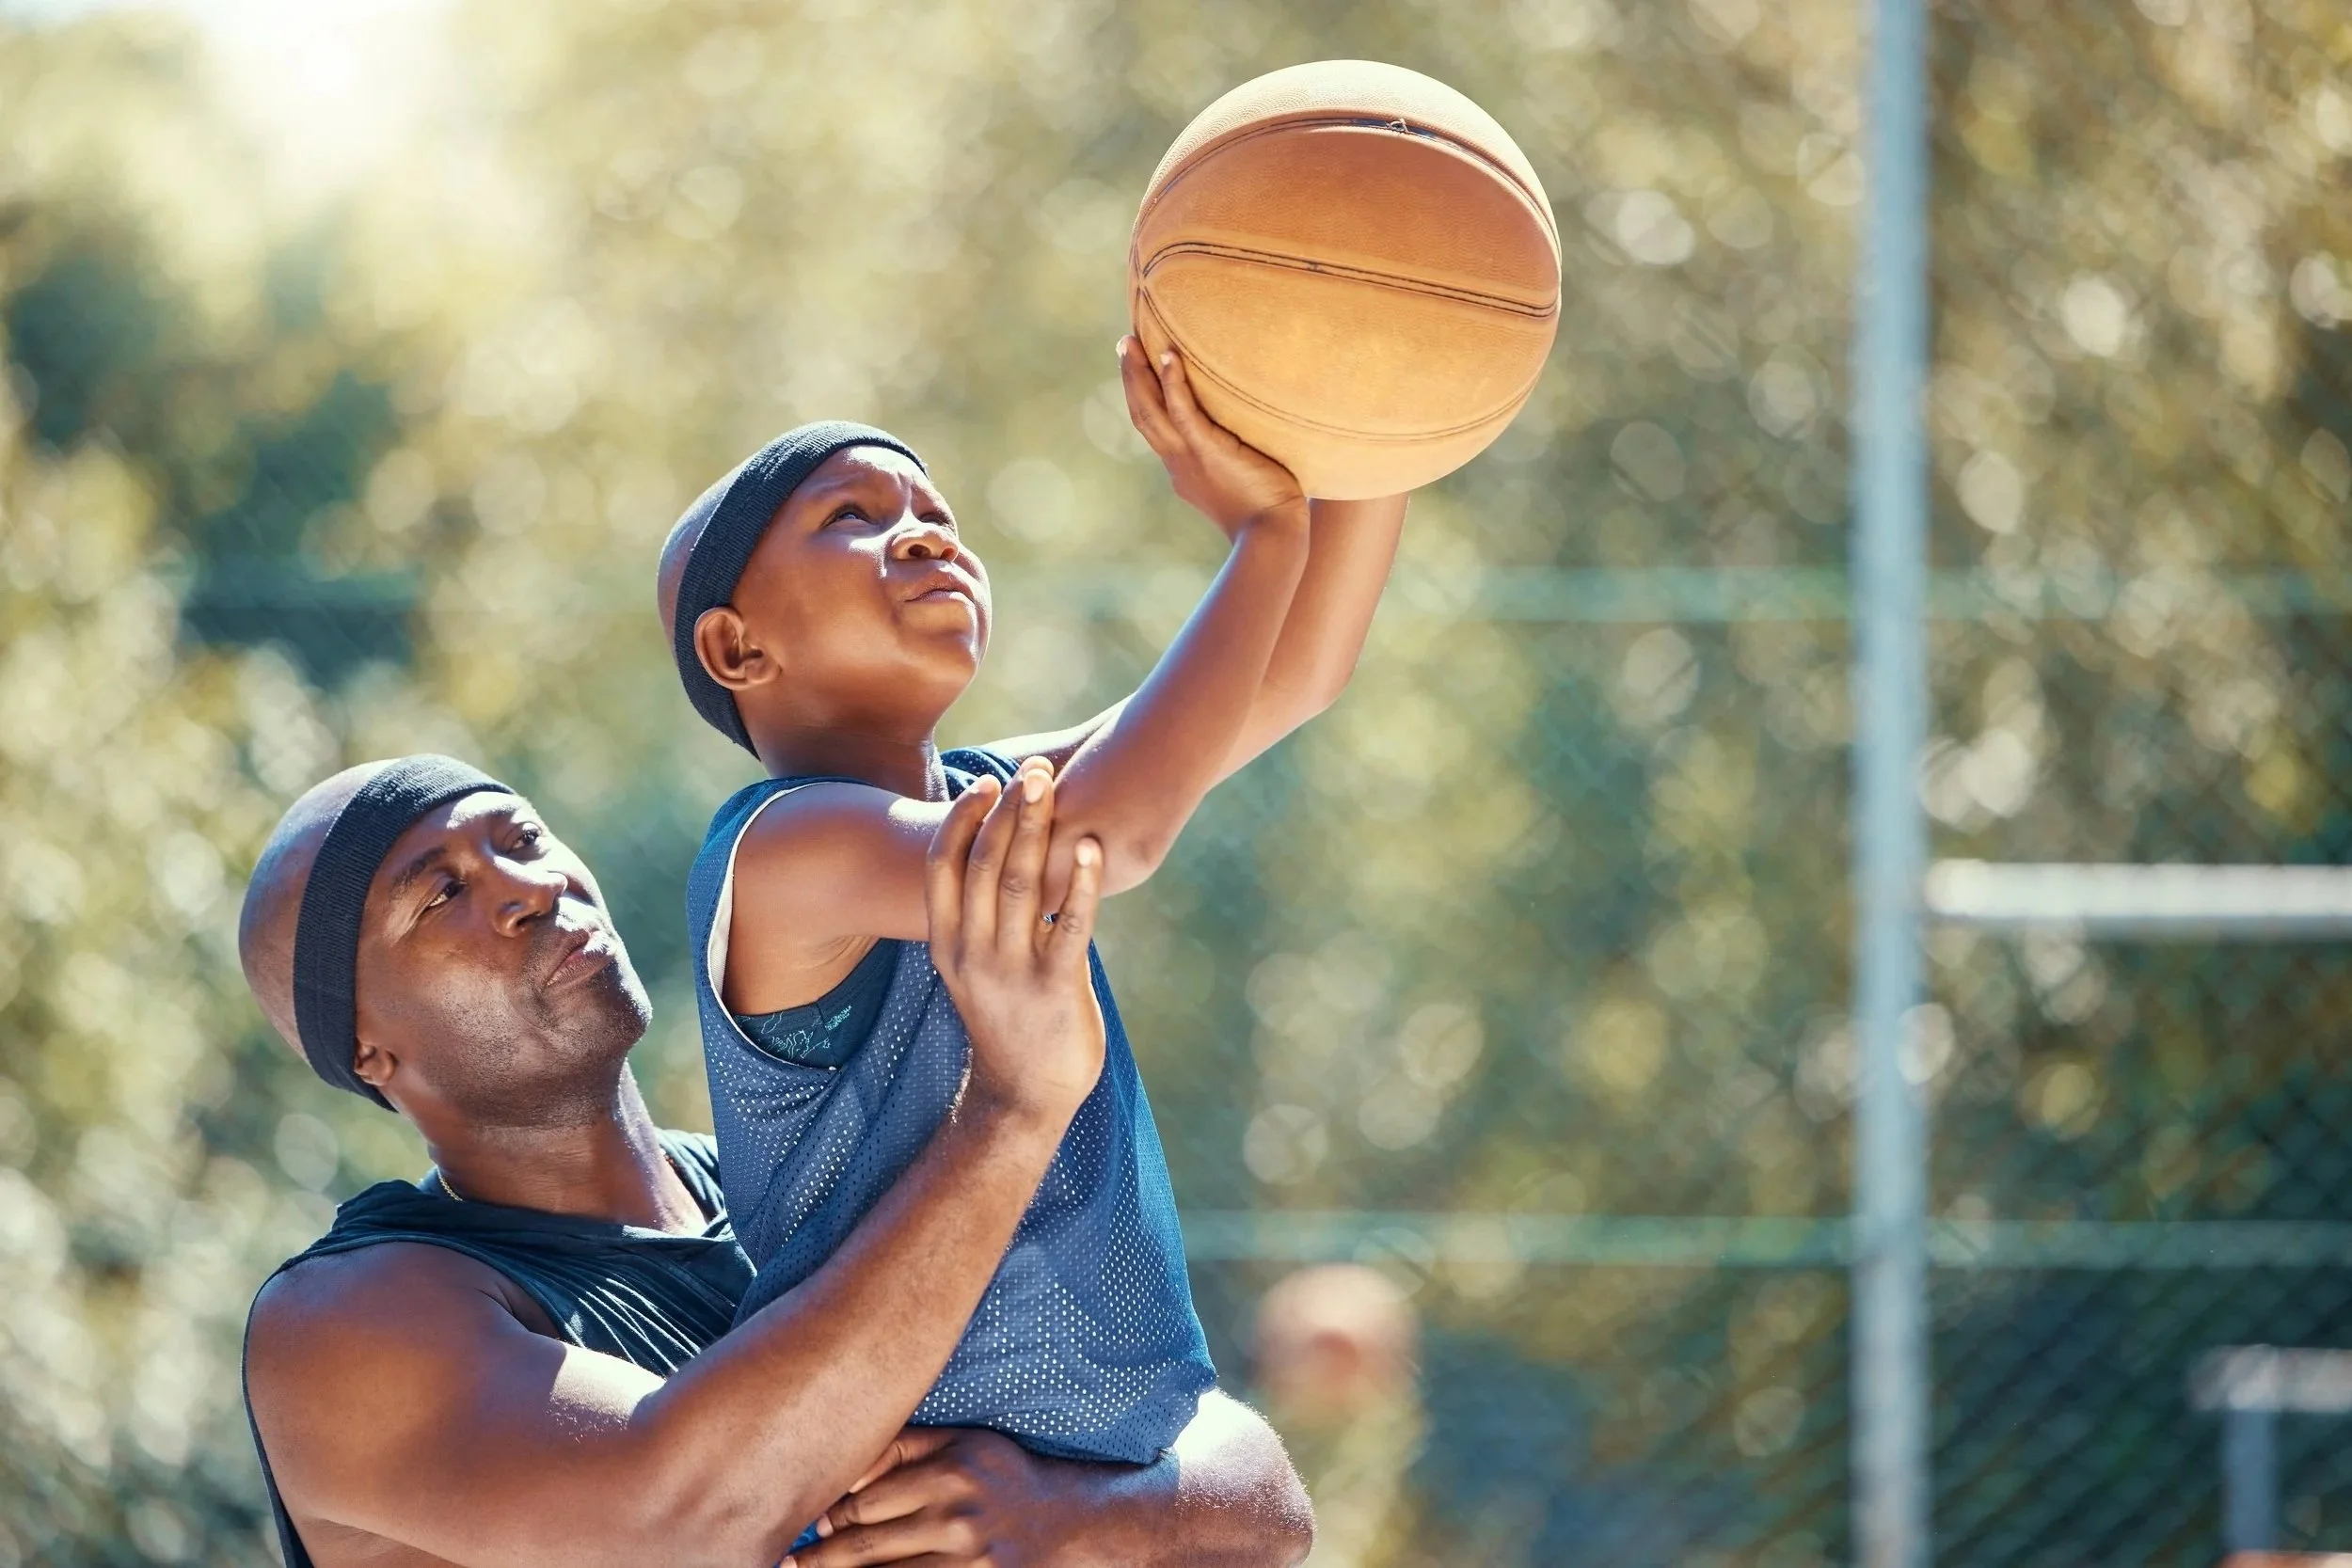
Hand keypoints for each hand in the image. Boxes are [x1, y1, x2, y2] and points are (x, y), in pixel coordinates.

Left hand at [788, 1427, 1088, 1567]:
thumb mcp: (959, 1444)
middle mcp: (956, 1520)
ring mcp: (969, 1563)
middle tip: (788, 1565)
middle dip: (818, 1561)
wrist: (1069, 1524)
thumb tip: (841, 1473)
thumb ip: (902, 1448)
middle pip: (862, 1550)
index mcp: (946, 1475)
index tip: (808, 1529)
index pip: (860, 1505)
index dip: (826, 1520)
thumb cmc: (1002, 1478)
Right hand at [925, 762, 1105, 1128]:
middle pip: (983, 865)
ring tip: (1051, 787)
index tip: (985, 781)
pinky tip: (1091, 847)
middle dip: (1008, 811)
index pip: (943, 867)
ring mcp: (1011, 972)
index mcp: (947, 943)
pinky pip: (1069, 925)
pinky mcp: (1054, 988)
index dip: (963, 820)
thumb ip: (988, 917)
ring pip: (1020, 886)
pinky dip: (1082, 883)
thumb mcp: (979, 966)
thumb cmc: (1010, 1018)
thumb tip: (1009, 855)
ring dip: (1037, 831)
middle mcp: (972, 953)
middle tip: (1031, 768)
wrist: (1025, 1096)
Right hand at [1118, 336, 1305, 538]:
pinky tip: (1169, 355)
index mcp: (1182, 469)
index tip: (1137, 371)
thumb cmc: (1268, 515)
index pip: (1156, 427)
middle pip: (1143, 414)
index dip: (1144, 397)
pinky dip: (1173, 383)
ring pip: (1151, 410)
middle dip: (1130, 378)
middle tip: (1123, 345)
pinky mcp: (1208, 451)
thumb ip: (1235, 463)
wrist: (1271, 537)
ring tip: (1130, 342)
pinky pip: (1184, 411)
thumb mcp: (1240, 484)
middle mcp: (1177, 462)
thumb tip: (1250, 445)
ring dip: (1139, 374)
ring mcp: (1189, 457)